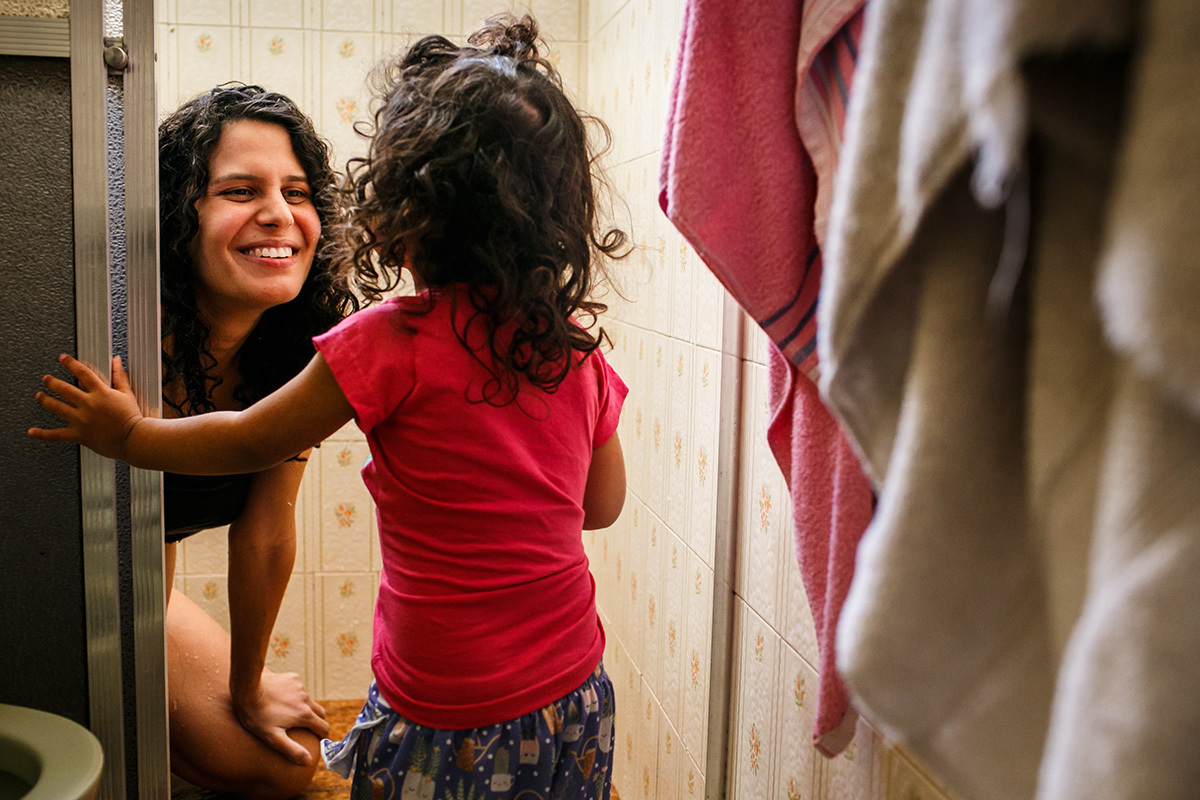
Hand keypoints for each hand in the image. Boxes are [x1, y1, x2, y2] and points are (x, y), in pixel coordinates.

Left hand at [28, 355, 142, 459]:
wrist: (134, 439)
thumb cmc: (132, 418)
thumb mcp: (127, 394)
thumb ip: (119, 376)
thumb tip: (117, 361)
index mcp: (101, 393)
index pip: (82, 373)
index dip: (70, 363)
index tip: (63, 358)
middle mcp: (88, 404)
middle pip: (64, 389)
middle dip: (51, 382)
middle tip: (46, 379)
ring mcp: (82, 420)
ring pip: (57, 407)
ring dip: (45, 400)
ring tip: (39, 396)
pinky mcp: (79, 435)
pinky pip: (57, 435)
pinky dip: (43, 434)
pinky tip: (32, 431)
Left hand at [233, 670, 329, 765]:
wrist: (247, 688)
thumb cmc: (257, 716)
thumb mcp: (273, 737)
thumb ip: (292, 749)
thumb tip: (308, 761)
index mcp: (304, 715)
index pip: (323, 728)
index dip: (323, 737)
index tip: (320, 742)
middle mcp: (306, 700)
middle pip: (320, 713)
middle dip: (317, 722)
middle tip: (308, 729)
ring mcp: (300, 687)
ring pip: (308, 700)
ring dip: (305, 708)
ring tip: (291, 714)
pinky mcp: (292, 678)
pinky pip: (299, 689)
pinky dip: (295, 696)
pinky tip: (282, 699)